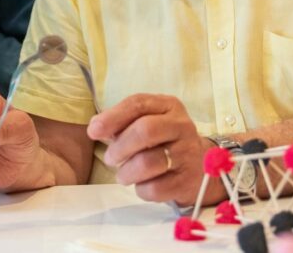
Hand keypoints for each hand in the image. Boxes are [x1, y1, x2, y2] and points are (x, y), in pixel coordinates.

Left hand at [87, 94, 223, 204]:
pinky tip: (141, 184)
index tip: (93, 131)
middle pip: (144, 131)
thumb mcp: (146, 122)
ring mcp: (187, 153)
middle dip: (120, 147)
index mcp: (168, 106)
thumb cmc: (162, 140)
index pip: (138, 104)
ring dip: (126, 172)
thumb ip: (121, 123)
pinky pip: (156, 188)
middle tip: (109, 158)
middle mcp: (181, 126)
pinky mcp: (187, 181)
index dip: (112, 117)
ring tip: (122, 175)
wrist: (198, 165)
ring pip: (148, 162)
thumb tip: (95, 128)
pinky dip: (141, 189)